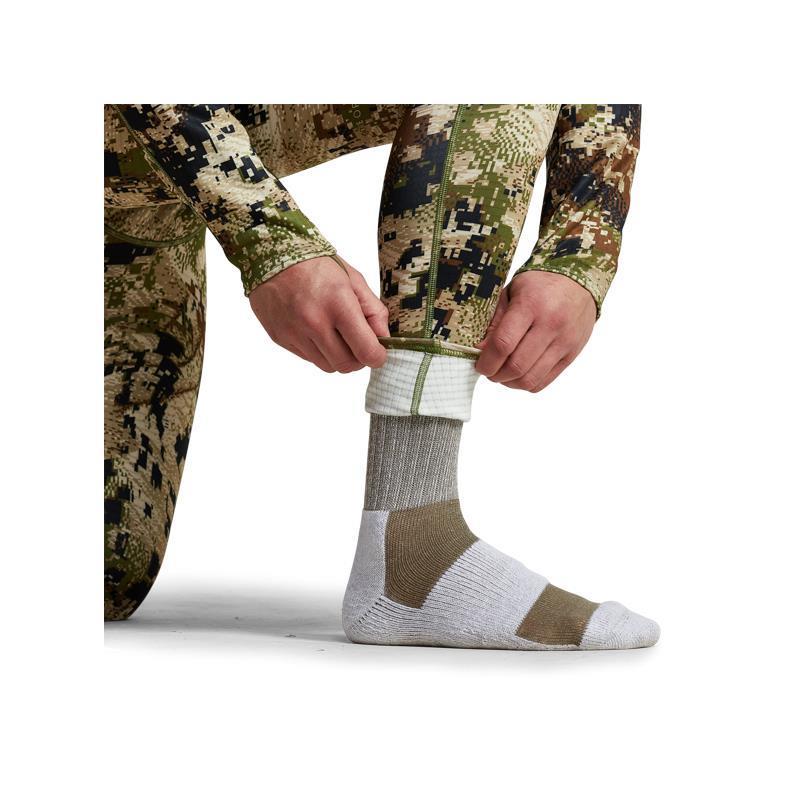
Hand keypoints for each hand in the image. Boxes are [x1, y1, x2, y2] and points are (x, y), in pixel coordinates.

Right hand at [249, 256, 388, 372]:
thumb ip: (373, 310)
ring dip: (338, 357)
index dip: (377, 356)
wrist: (271, 254)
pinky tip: (317, 331)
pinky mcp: (281, 339)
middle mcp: (315, 322)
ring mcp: (295, 333)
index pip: (366, 351)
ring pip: (327, 366)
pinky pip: (309, 359)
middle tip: (359, 345)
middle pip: (346, 365)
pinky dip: (319, 352)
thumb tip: (384, 338)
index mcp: (338, 304)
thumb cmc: (315, 264)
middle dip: (358, 359)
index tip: (378, 352)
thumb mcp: (354, 279)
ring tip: (337, 335)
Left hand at [475, 271, 595, 391]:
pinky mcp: (571, 354)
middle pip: (516, 366)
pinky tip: (519, 374)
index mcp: (531, 305)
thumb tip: (481, 350)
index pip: (504, 343)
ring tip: (502, 374)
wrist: (579, 283)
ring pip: (530, 379)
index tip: (479, 364)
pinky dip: (526, 384)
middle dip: (495, 374)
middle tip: (489, 370)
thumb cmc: (540, 286)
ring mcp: (564, 341)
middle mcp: (550, 324)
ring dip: (510, 382)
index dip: (487, 361)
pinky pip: (544, 381)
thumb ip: (495, 321)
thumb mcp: (511, 292)